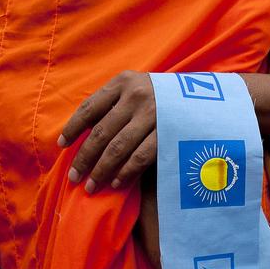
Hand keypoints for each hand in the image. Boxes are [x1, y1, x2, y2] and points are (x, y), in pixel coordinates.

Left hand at [58, 70, 156, 192]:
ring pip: (117, 148)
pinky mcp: (168, 133)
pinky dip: (125, 172)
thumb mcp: (137, 88)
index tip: (61, 146)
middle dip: (84, 157)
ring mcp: (153, 115)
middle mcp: (136, 96)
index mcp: (123, 82)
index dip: (73, 128)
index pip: (89, 107)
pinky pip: (140, 157)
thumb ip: (113, 104)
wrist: (208, 98)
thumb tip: (82, 133)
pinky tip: (115, 183)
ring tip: (91, 186)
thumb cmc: (163, 98)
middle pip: (100, 132)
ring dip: (101, 170)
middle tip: (73, 177)